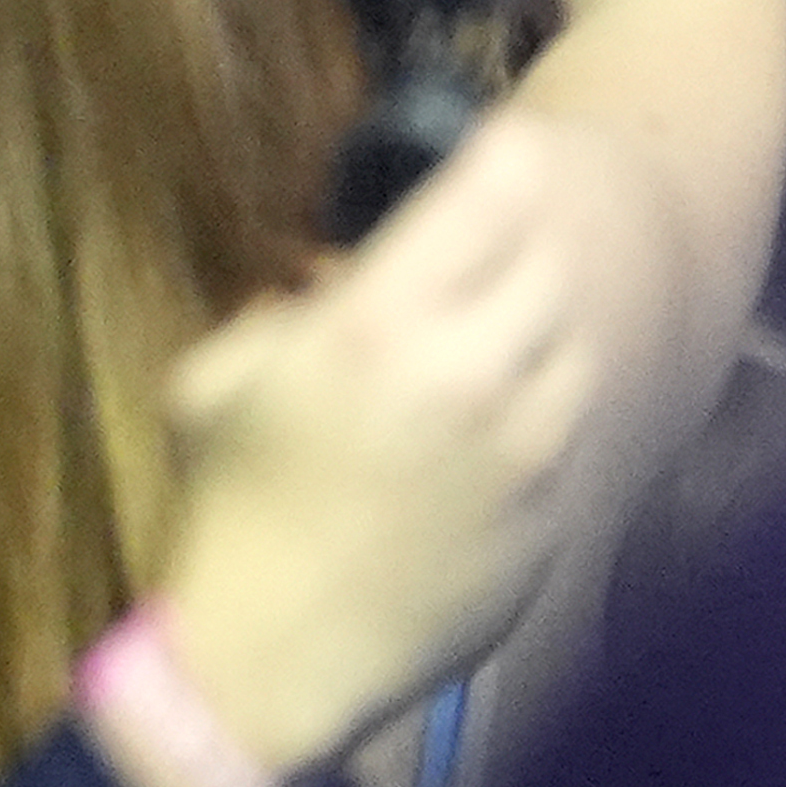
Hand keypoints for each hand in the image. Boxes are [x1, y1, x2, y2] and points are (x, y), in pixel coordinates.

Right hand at [148, 114, 599, 773]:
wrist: (282, 646)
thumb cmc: (229, 503)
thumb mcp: (213, 380)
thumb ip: (275, 314)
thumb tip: (323, 284)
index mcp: (375, 323)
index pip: (486, 196)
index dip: (500, 157)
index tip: (495, 140)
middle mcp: (470, 367)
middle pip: (545, 258)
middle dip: (520, 235)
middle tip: (491, 226)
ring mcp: (525, 440)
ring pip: (572, 336)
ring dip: (540, 312)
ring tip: (496, 311)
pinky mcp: (552, 502)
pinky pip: (569, 415)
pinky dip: (545, 388)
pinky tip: (500, 396)